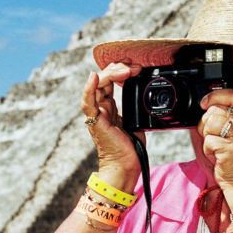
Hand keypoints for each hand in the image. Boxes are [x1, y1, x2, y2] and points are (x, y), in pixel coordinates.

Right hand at [81, 62, 143, 189]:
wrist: (125, 165)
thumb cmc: (130, 147)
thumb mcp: (136, 119)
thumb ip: (135, 105)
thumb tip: (144, 92)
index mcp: (109, 105)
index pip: (111, 79)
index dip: (122, 69)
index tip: (138, 67)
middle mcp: (101, 107)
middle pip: (104, 78)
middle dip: (119, 67)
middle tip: (136, 66)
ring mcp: (96, 113)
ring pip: (97, 84)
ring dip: (111, 73)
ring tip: (126, 70)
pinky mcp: (95, 121)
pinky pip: (87, 102)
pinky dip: (89, 88)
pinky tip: (94, 77)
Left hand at [196, 89, 232, 200]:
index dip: (216, 95)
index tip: (205, 102)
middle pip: (216, 110)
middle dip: (206, 123)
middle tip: (213, 136)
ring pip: (210, 123)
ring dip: (207, 137)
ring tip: (217, 147)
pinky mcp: (231, 149)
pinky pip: (208, 141)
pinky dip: (208, 150)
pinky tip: (217, 156)